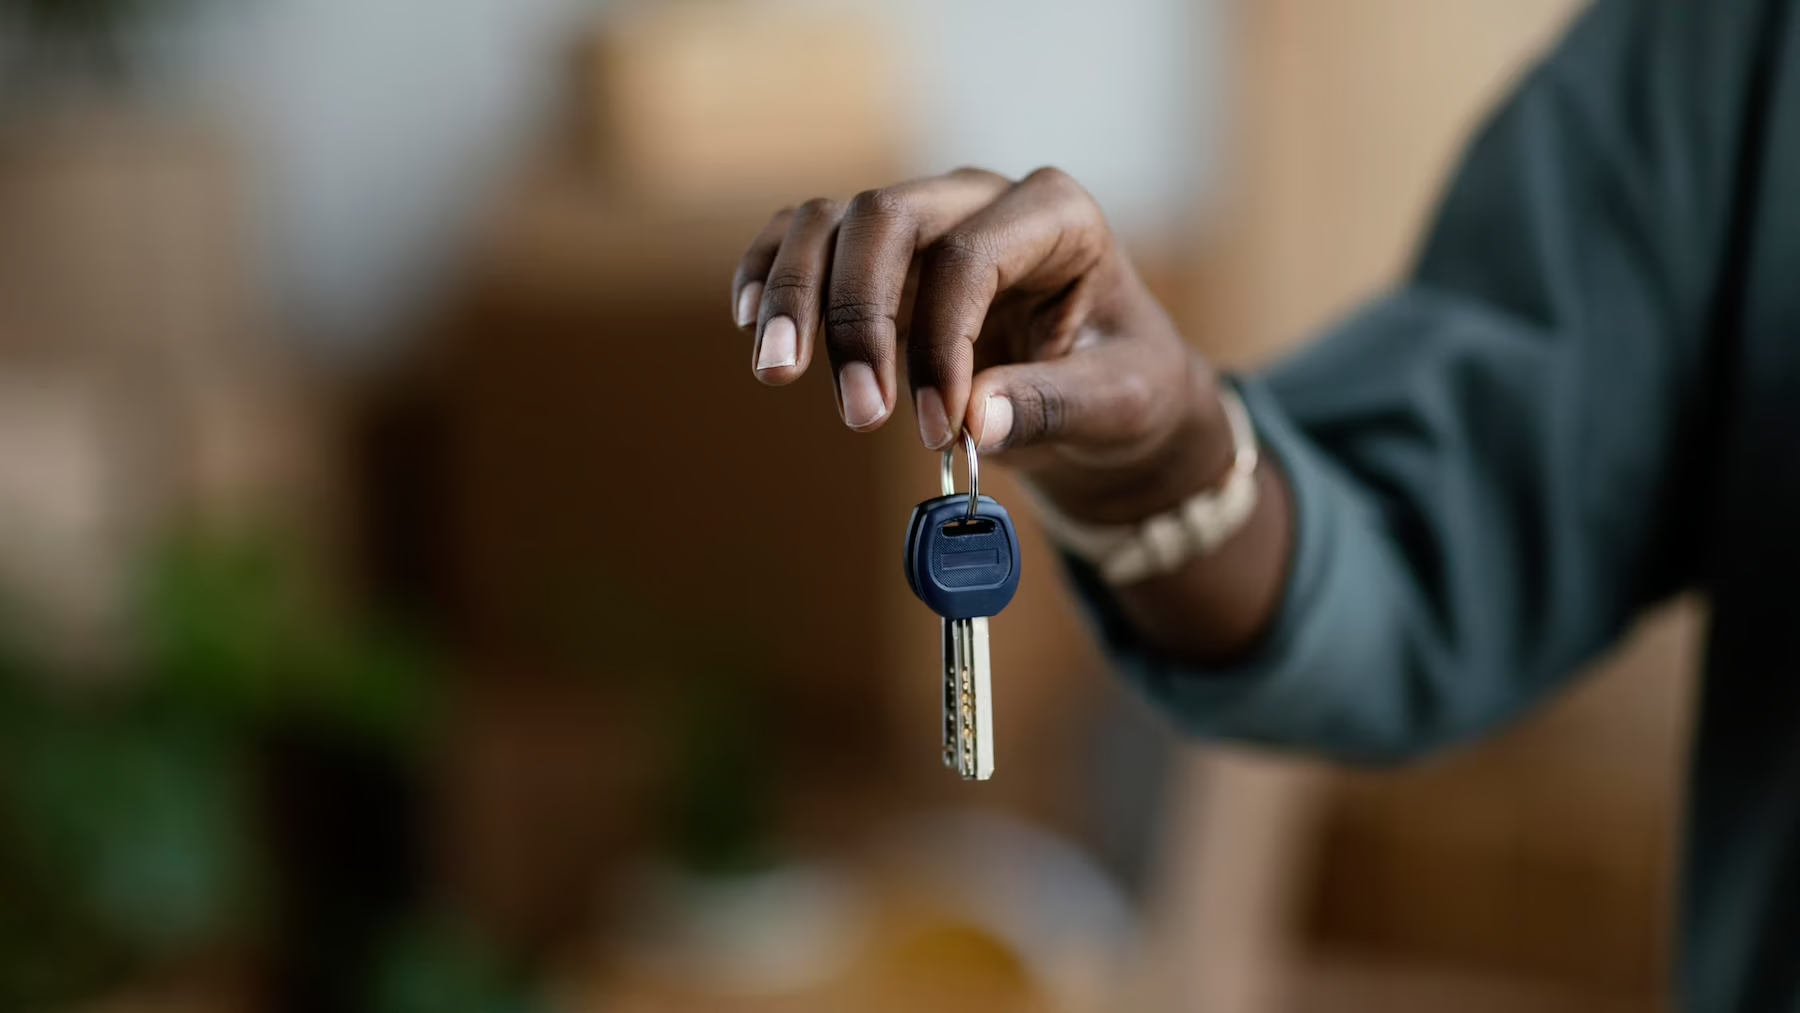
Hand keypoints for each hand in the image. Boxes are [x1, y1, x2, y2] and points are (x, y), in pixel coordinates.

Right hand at [730, 167, 1234, 522]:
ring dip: (797, 296)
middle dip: (857, 315)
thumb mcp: (1116, 404)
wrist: (1107, 394)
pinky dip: (772, 273)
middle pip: (886, 219)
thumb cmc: (1123, 387)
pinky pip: (805, 239)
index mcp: (1056, 215)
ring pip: (831, 221)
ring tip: (777, 374)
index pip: (970, 256)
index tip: (940, 428)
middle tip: (858, 414)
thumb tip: (975, 420)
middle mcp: (981, 198)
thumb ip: (1051, 406)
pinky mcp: (883, 259)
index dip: (942, 343)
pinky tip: (752, 323)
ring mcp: (926, 221)